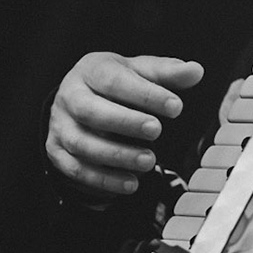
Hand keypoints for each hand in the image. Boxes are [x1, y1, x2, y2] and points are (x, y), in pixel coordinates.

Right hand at [45, 52, 203, 197]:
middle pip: (90, 111)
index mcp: (90, 70)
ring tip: (150, 161)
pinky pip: (77, 169)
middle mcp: (69, 96)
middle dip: (125, 122)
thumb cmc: (113, 83)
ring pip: (81, 143)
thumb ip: (166, 73)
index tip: (175, 106)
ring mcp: (60, 125)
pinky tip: (132, 182)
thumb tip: (195, 70)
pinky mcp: (57, 151)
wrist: (77, 97)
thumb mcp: (138, 71)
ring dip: (117, 155)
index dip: (145, 94)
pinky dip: (105, 179)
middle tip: (156, 130)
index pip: (114, 80)